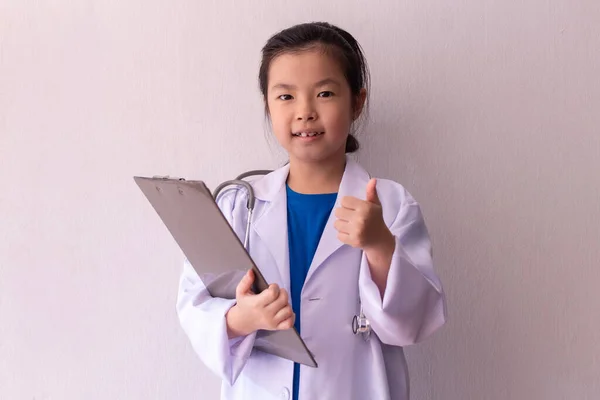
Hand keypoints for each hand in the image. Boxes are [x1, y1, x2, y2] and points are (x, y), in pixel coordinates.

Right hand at [226, 269, 294, 337]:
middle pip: (283, 300)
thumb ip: (246, 281)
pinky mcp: (276, 327)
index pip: (273, 293)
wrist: (243, 321)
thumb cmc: (245, 304)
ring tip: (279, 302)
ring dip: (286, 304)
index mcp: (257, 304)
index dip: (275, 287)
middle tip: (277, 293)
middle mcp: (265, 314)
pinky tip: (284, 310)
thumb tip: (251, 272)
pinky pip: (290, 323)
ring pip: (288, 310)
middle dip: (282, 293)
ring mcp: (272, 322)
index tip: (271, 287)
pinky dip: (290, 316)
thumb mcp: (241, 291)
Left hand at [334, 178, 395, 296]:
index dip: (347, 204)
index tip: (354, 209)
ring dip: (342, 225)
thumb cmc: (375, 220)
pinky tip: (351, 234)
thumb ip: (371, 192)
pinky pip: (338, 235)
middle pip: (338, 212)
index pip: (344, 201)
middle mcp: (361, 218)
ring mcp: (356, 230)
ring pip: (336, 224)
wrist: (380, 240)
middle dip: (343, 215)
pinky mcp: (353, 241)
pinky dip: (343, 235)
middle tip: (352, 218)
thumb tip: (373, 180)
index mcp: (365, 207)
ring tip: (351, 226)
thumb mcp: (375, 205)